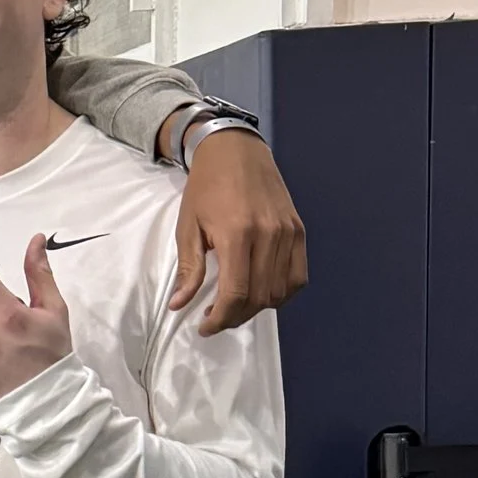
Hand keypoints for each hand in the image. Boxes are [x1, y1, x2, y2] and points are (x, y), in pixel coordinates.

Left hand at [170, 127, 306, 331]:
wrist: (235, 150)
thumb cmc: (206, 186)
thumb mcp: (188, 226)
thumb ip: (189, 269)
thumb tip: (179, 305)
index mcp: (237, 233)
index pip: (236, 293)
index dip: (220, 319)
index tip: (205, 327)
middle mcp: (269, 235)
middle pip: (259, 297)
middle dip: (235, 317)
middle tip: (216, 318)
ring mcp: (288, 232)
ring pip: (280, 291)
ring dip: (257, 308)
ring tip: (236, 306)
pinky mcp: (299, 230)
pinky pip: (297, 276)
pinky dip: (282, 293)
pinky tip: (262, 293)